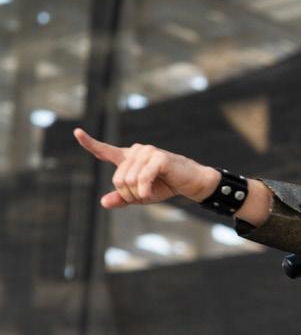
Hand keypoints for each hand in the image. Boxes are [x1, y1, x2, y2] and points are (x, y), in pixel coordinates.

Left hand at [73, 128, 218, 208]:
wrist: (189, 182)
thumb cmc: (164, 186)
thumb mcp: (140, 195)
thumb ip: (122, 198)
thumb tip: (103, 202)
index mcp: (128, 158)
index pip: (105, 150)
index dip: (89, 143)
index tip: (76, 132)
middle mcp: (135, 151)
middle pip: (118, 180)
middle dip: (129, 195)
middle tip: (144, 195)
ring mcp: (147, 152)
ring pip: (128, 181)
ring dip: (138, 194)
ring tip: (151, 192)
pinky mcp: (158, 157)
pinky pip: (142, 179)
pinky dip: (144, 191)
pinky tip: (150, 193)